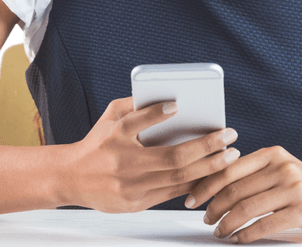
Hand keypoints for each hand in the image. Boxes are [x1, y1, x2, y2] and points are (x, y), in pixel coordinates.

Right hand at [64, 96, 240, 212]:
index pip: (136, 123)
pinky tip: (211, 173)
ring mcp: (131, 187)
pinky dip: (194, 182)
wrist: (72, 178)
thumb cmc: (96, 143)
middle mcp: (124, 163)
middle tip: (229, 136)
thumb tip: (168, 99)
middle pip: (172, 158)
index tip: (178, 104)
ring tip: (229, 156)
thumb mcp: (109, 117)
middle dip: (206, 147)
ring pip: (178, 178)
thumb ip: (135, 105)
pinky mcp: (136, 203)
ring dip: (208, 167)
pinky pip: (172, 193)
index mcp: (114, 137)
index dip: (156, 114)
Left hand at [187, 145, 301, 242]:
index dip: (206, 184)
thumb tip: (215, 185)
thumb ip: (256, 173)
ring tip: (220, 232)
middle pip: (235, 189)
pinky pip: (264, 225)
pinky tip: (239, 239)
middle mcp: (283, 167)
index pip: (230, 168)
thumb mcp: (283, 173)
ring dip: (227, 224)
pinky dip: (246, 235)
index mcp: (273, 154)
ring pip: (246, 208)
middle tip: (205, 219)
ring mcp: (294, 188)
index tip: (192, 197)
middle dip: (213, 207)